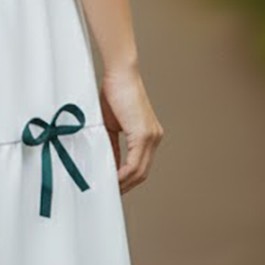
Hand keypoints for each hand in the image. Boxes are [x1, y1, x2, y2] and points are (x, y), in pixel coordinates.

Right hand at [99, 64, 163, 193]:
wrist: (120, 73)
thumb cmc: (114, 92)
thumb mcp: (111, 125)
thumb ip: (112, 145)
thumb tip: (109, 164)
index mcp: (149, 135)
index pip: (141, 165)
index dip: (128, 179)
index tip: (114, 185)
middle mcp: (154, 137)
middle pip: (143, 173)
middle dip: (126, 185)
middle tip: (110, 192)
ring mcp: (151, 136)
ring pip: (140, 171)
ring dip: (124, 182)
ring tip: (109, 187)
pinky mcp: (144, 134)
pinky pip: (135, 163)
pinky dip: (124, 174)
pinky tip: (113, 177)